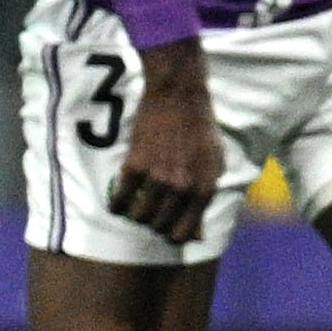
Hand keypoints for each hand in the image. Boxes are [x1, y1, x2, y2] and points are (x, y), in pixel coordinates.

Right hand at [115, 43, 220, 244]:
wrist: (178, 96)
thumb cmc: (200, 128)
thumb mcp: (215, 164)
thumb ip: (206, 198)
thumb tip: (197, 234)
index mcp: (204, 189)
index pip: (184, 232)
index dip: (172, 235)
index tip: (164, 228)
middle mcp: (182, 188)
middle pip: (159, 227)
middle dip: (153, 225)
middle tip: (148, 214)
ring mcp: (158, 178)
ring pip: (139, 216)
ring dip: (134, 216)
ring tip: (133, 208)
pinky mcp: (135, 165)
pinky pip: (120, 198)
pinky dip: (116, 204)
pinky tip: (117, 202)